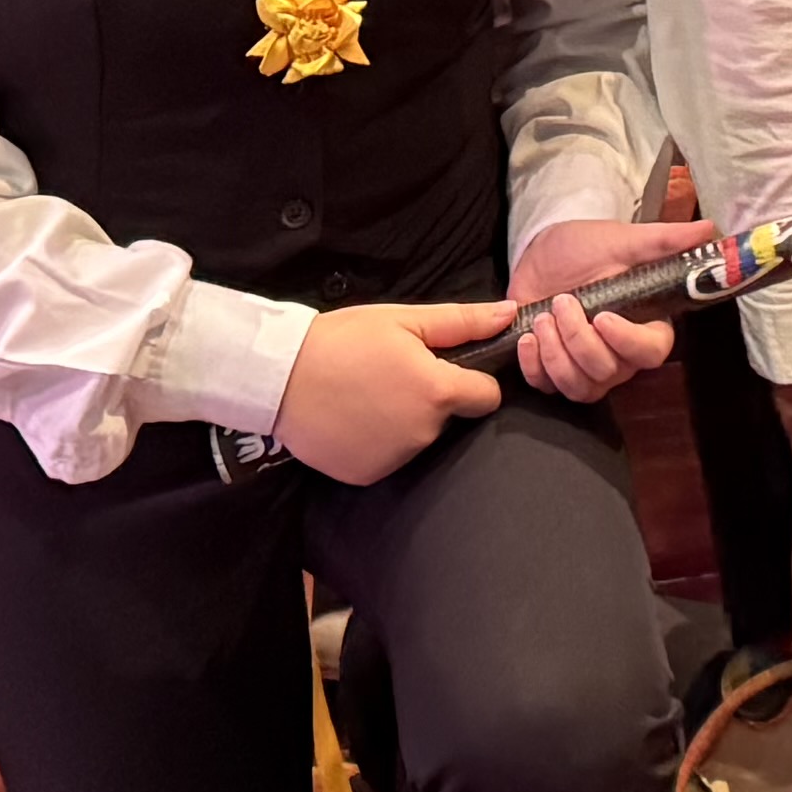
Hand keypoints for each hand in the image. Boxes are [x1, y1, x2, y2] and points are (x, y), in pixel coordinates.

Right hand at [268, 300, 507, 483]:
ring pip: (417, 437)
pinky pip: (388, 457)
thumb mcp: (403, 320)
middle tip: (392, 374)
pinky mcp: (367, 476)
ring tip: (368, 394)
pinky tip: (354, 418)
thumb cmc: (345, 339)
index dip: (473, 381)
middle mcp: (423, 433)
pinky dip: (377, 441)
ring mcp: (395, 459)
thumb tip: (510, 315)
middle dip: (430, 398)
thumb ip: (462, 322)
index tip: (448, 369)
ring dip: (403, 420)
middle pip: (447, 417)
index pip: (486, 397)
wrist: (281, 377)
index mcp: (437, 392)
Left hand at [499, 217, 715, 403]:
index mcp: (645, 325)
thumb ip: (665, 240)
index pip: (651, 353)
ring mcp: (585, 368)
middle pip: (608, 373)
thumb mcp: (623, 240)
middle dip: (579, 339)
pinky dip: (534, 367)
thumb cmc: (588, 247)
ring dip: (556, 355)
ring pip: (579, 388)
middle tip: (561, 302)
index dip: (627, 342)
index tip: (603, 317)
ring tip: (542, 318)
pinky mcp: (552, 371)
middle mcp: (619, 355)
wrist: (545, 252)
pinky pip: (547, 388)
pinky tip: (527, 336)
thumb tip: (709, 229)